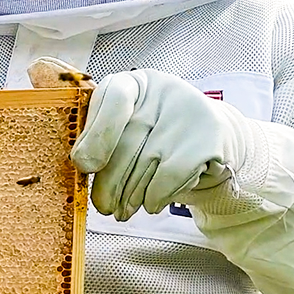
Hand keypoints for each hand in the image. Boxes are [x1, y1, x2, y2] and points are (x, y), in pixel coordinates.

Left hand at [72, 69, 252, 220]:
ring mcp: (190, 112)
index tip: (86, 166)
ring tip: (123, 211)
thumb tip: (82, 163)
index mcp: (135, 82)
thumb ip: (100, 136)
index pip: (114, 98)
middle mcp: (164, 90)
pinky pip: (169, 177)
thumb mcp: (124, 127)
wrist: (211, 137)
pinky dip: (155, 196)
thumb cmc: (155, 133)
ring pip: (145, 165)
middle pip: (126, 143)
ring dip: (130, 197)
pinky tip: (150, 205)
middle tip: (103, 207)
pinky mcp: (209, 137)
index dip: (97, 135)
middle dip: (109, 183)